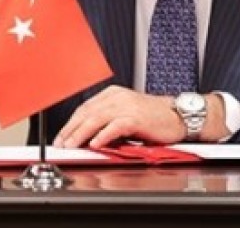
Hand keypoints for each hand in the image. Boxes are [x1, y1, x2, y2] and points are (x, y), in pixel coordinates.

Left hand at [53, 86, 182, 148]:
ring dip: (80, 134)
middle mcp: (117, 97)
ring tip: (71, 145)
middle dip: (70, 129)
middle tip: (61, 143)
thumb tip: (88, 137)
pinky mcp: (136, 117)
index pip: (84, 108)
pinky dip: (103, 135)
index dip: (70, 123)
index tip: (61, 136)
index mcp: (112, 94)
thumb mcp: (126, 115)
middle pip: (86, 113)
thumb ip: (108, 122)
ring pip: (96, 119)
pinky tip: (94, 144)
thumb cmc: (154, 118)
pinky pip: (115, 126)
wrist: (178, 116)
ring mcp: (126, 106)